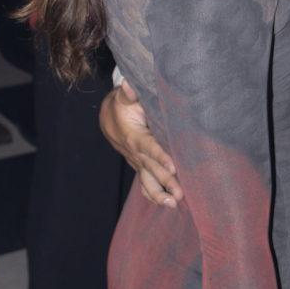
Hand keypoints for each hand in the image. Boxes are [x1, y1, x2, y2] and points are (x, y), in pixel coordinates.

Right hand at [99, 80, 183, 207]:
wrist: (108, 117)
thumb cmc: (121, 105)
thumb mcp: (123, 97)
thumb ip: (129, 93)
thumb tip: (128, 84)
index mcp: (133, 136)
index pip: (149, 147)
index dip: (160, 156)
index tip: (173, 166)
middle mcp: (134, 153)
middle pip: (151, 169)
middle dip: (166, 181)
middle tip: (181, 193)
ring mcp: (137, 162)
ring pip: (147, 182)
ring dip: (160, 194)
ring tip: (174, 204)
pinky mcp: (139, 166)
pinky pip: (145, 184)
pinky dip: (154, 196)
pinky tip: (167, 204)